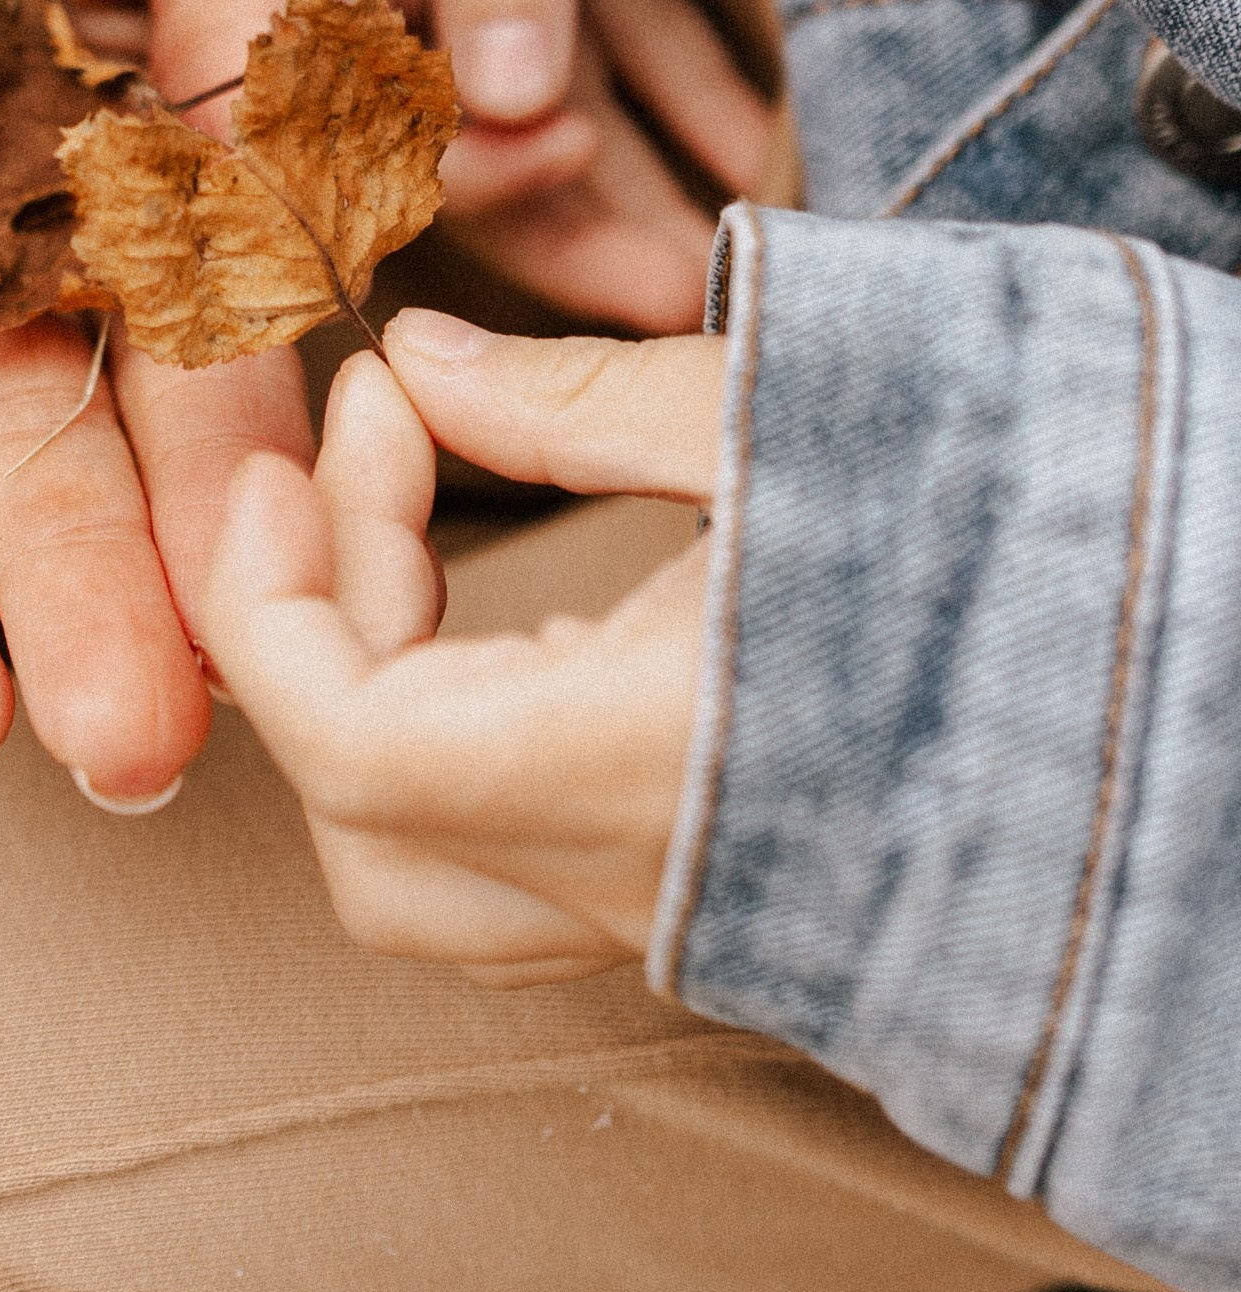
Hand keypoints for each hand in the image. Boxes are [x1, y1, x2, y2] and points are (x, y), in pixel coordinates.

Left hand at [200, 307, 723, 981]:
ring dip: (379, 711)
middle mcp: (659, 887)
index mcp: (651, 767)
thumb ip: (571, 402)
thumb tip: (416, 366)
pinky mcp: (741, 924)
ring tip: (430, 537)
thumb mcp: (778, 413)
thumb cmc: (1020, 514)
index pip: (350, 745)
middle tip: (380, 443)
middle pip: (364, 821)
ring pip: (435, 885)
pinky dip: (470, 768)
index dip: (270, 606)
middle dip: (321, 626)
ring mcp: (703, 925)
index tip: (283, 467)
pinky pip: (532, 893)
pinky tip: (534, 631)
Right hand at [279, 0, 778, 329]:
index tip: (559, 160)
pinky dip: (685, 92)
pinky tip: (746, 151)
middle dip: (573, 217)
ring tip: (721, 262)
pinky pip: (628, 37)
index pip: (376, 102)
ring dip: (638, 182)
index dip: (462, 154)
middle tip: (669, 300)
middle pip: (475, 132)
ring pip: (562, 103)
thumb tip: (515, 105)